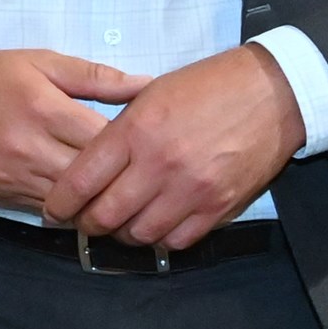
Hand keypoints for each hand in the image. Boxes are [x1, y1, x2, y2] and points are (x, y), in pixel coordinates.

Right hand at [0, 48, 148, 214]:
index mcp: (44, 109)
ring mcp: (15, 177)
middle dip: (120, 177)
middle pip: (92, 176)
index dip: (132, 145)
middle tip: (141, 172)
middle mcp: (30, 148)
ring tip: (119, 190)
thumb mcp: (41, 63)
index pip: (103, 139)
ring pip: (72, 202)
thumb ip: (95, 76)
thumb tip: (145, 85)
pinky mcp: (3, 196)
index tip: (146, 141)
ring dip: (97, 198)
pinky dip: (70, 207)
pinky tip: (85, 199)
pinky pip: (48, 211)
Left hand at [45, 42, 304, 250]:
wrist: (273, 92)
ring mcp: (192, 190)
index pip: (81, 181)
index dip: (60, 203)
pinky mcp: (220, 207)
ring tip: (122, 223)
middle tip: (85, 221)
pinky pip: (178, 241)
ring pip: (139, 234)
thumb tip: (85, 162)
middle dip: (88, 224)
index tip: (54, 210)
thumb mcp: (150, 94)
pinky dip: (161, 238)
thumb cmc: (206, 87)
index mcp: (135, 132)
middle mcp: (160, 164)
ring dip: (124, 234)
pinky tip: (157, 224)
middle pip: (105, 216)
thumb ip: (117, 131)